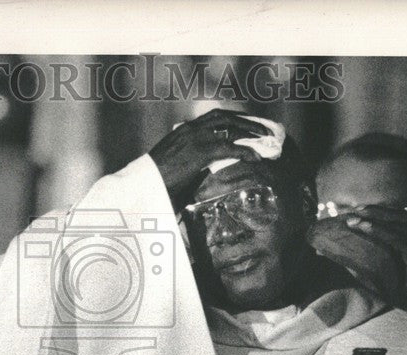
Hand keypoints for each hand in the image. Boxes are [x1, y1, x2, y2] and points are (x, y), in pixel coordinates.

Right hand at [149, 108, 267, 208]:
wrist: (141, 185)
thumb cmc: (154, 181)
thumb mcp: (171, 165)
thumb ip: (187, 161)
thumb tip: (201, 170)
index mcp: (183, 130)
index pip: (212, 117)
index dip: (232, 118)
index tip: (246, 123)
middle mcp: (190, 129)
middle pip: (225, 117)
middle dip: (246, 121)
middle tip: (262, 129)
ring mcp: (195, 139)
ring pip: (230, 127)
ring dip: (250, 131)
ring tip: (265, 139)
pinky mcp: (200, 152)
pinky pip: (229, 148)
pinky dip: (245, 152)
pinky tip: (255, 158)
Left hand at [309, 205, 406, 326]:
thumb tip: (386, 236)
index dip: (388, 211)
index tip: (369, 210)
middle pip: (402, 214)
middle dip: (377, 211)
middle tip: (356, 210)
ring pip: (395, 223)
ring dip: (372, 218)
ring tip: (352, 218)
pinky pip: (393, 236)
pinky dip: (376, 230)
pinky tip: (362, 227)